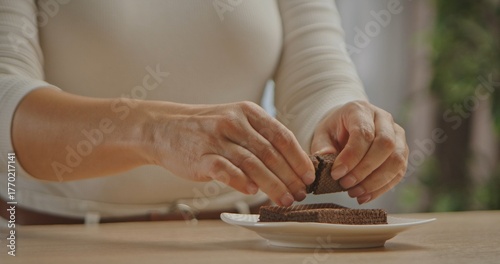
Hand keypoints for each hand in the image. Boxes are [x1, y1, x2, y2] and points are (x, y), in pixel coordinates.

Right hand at [148, 101, 314, 205]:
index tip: (309, 175)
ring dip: (273, 185)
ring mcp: (217, 139)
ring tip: (285, 199)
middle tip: (300, 193)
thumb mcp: (234, 120)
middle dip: (290, 176)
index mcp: (248, 112)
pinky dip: (241, 182)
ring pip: (253, 164)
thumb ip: (259, 137)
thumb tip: (289, 162)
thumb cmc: (205, 128)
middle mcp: (234, 122)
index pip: (281, 136)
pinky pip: (226, 170)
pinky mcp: (201, 157)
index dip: (298, 158)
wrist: (164, 128)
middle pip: (271, 153)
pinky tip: (253, 192)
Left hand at [310, 100, 408, 203]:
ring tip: (354, 193)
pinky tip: (364, 196)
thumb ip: (322, 145)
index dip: (351, 156)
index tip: (336, 174)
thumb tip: (324, 158)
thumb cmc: (335, 131)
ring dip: (375, 181)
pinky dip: (382, 188)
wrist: (347, 128)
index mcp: (361, 110)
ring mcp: (397, 135)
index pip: (364, 133)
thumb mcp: (322, 134)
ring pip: (397, 160)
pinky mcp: (402, 152)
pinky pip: (399, 172)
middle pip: (385, 144)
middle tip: (345, 184)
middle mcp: (384, 119)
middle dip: (365, 169)